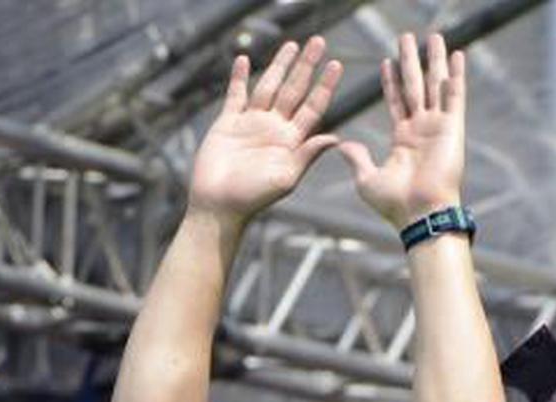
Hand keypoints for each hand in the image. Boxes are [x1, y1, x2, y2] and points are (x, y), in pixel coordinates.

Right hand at [188, 36, 341, 225]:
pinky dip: (238, 77)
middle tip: (318, 41)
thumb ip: (308, 156)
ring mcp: (251, 124)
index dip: (324, 86)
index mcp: (290, 142)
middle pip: (293, 90)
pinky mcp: (228, 123)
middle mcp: (273, 129)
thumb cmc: (253, 198)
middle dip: (306, 66)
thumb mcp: (286, 178)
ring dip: (279, 65)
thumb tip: (335, 138)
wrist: (219, 206)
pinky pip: (235, 95)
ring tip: (291, 45)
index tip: (336, 64)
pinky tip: (243, 60)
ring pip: (268, 86)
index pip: (312, 108)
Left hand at [339, 32, 464, 229]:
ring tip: (434, 36)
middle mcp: (421, 130)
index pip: (396, 102)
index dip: (391, 81)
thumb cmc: (395, 205)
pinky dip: (456, 75)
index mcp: (403, 140)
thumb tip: (341, 144)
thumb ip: (356, 158)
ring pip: (435, 84)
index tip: (387, 60)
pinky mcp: (452, 128)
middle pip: (415, 86)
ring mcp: (438, 127)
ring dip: (435, 60)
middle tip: (406, 37)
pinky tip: (456, 55)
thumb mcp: (366, 179)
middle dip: (411, 61)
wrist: (420, 215)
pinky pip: (455, 95)